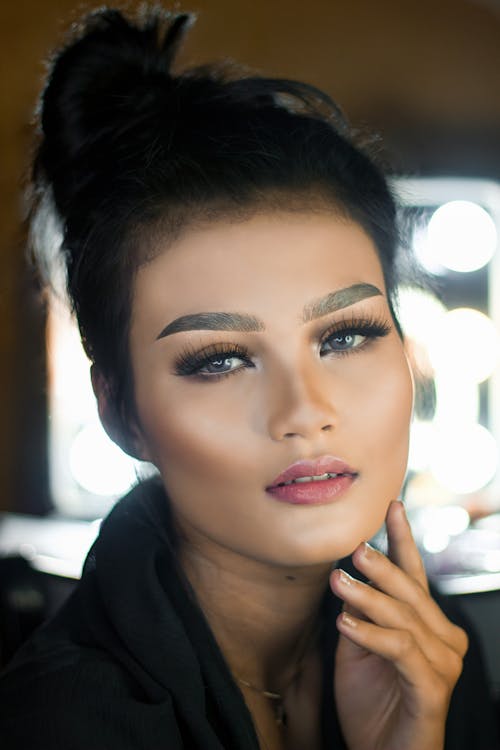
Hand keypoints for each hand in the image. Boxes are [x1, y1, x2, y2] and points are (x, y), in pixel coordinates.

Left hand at [330, 500, 467, 749]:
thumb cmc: (370, 704)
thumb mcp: (356, 648)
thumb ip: (359, 613)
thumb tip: (347, 577)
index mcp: (427, 626)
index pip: (415, 575)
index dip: (402, 539)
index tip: (392, 505)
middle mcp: (443, 639)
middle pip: (411, 592)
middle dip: (381, 566)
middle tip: (354, 548)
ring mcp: (442, 665)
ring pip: (404, 618)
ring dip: (368, 598)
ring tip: (337, 582)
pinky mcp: (431, 689)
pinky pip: (400, 651)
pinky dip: (371, 635)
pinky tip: (345, 624)